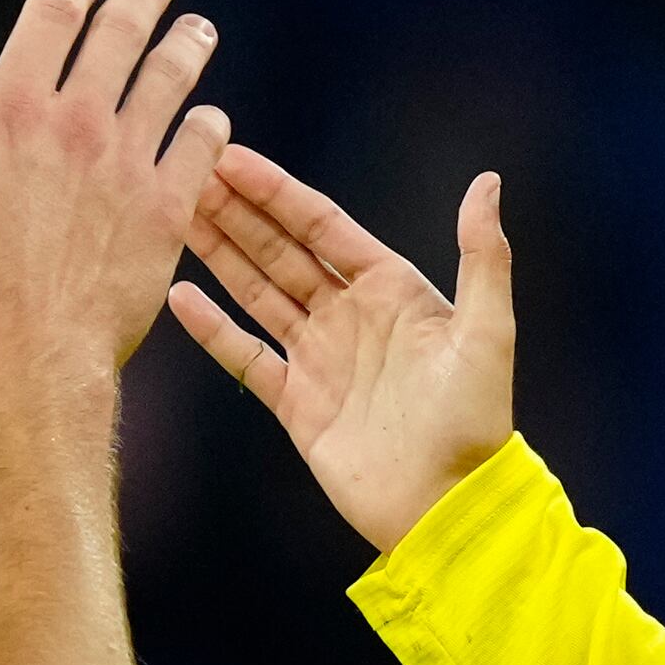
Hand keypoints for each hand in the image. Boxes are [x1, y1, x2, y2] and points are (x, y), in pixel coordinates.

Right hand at [0, 0, 228, 385]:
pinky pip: (201, 146)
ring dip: (186, 47)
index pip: (52, 17)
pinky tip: (210, 118)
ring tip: (198, 30)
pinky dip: (208, 125)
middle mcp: (77, 123)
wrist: (28, 359)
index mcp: (11, 112)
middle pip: (121, 34)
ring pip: (171, 80)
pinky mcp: (167, 209)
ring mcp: (129, 163)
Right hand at [170, 146, 516, 550]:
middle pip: (281, 251)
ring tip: (177, 216)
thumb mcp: (487, 332)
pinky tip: (180, 296)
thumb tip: (485, 181)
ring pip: (258, 292)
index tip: (232, 158)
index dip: (276, 192)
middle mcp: (350, 315)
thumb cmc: (475, 422)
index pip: (322, 226)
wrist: (445, 506)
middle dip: (236, 212)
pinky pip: (246, 357)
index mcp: (392, 289)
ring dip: (219, 254)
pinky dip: (213, 328)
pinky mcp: (296, 403)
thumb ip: (483, 256)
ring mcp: (319, 358)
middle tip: (187, 174)